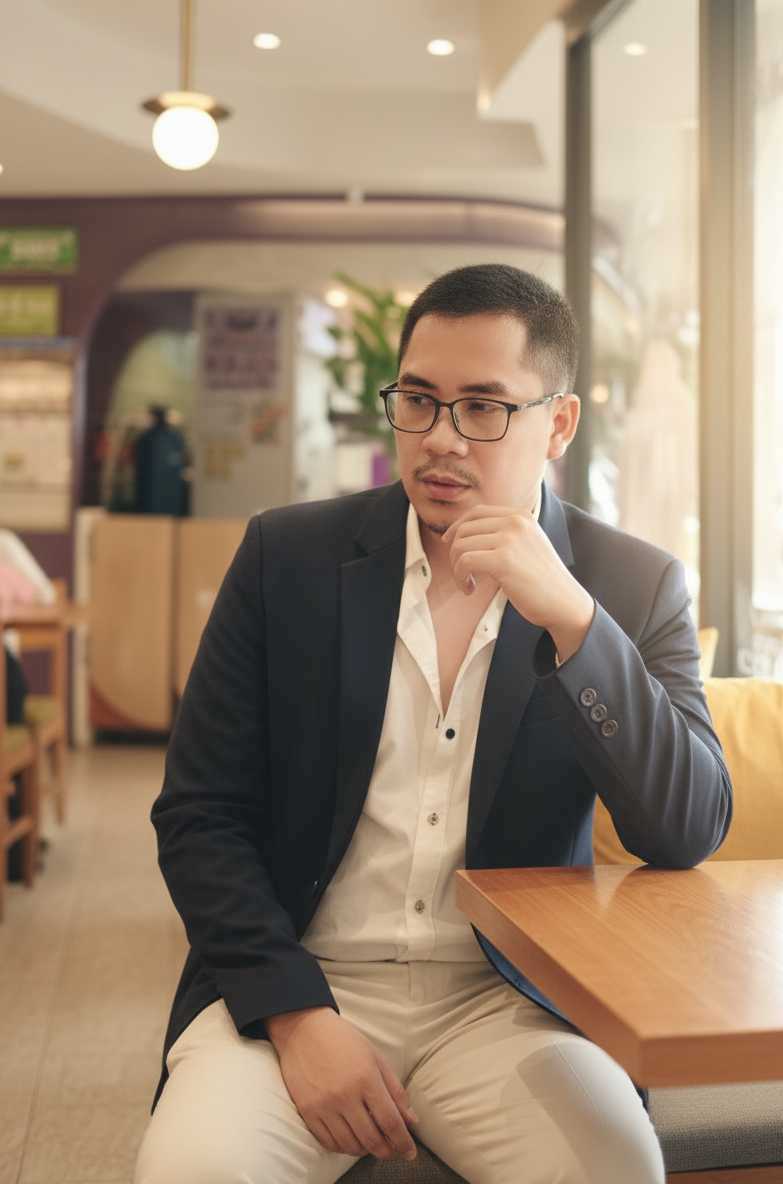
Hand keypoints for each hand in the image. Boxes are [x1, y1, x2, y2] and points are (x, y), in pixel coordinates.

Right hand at [267, 1008, 417, 1160]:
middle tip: (393, 1150)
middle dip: (387, 1151)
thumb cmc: (344, 1040)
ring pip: (350, 1145)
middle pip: (372, 1139)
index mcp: (366, 1079)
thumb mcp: (375, 1057)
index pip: (390, 1122)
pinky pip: (328, 1142)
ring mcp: (324, 1106)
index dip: (403, 1142)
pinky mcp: (307, 1112)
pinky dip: (343, 1147)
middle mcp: (345, 1096)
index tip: (410, 1153)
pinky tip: (350, 1140)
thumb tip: (411, 1121)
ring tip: (372, 1142)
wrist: (303, 1029)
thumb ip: (395, 1090)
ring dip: (365, 1150)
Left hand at [442, 505, 594, 661]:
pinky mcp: (503, 560)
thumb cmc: (541, 580)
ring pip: (460, 546)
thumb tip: (460, 532)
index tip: (449, 544)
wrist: (564, 602)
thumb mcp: (526, 545)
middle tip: (462, 573)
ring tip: (467, 583)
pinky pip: (464, 562)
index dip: (457, 528)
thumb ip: (502, 534)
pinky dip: (460, 577)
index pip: (476, 512)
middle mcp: (515, 522)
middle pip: (464, 529)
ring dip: (456, 568)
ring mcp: (510, 539)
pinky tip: (470, 589)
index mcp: (521, 515)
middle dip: (455, 553)